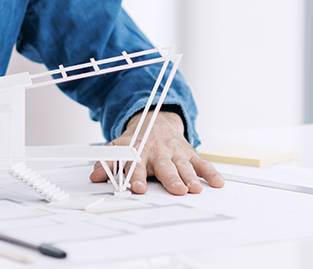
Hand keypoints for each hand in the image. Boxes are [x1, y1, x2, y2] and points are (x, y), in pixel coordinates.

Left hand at [89, 110, 223, 195]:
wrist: (155, 121)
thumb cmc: (136, 141)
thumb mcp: (118, 148)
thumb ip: (107, 163)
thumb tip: (94, 177)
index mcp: (139, 153)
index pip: (136, 166)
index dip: (136, 178)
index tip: (138, 188)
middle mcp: (158, 152)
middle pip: (165, 167)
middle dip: (171, 179)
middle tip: (177, 190)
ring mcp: (175, 153)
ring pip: (184, 166)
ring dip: (190, 178)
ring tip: (195, 189)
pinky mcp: (189, 153)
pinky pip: (201, 163)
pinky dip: (210, 173)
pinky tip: (218, 183)